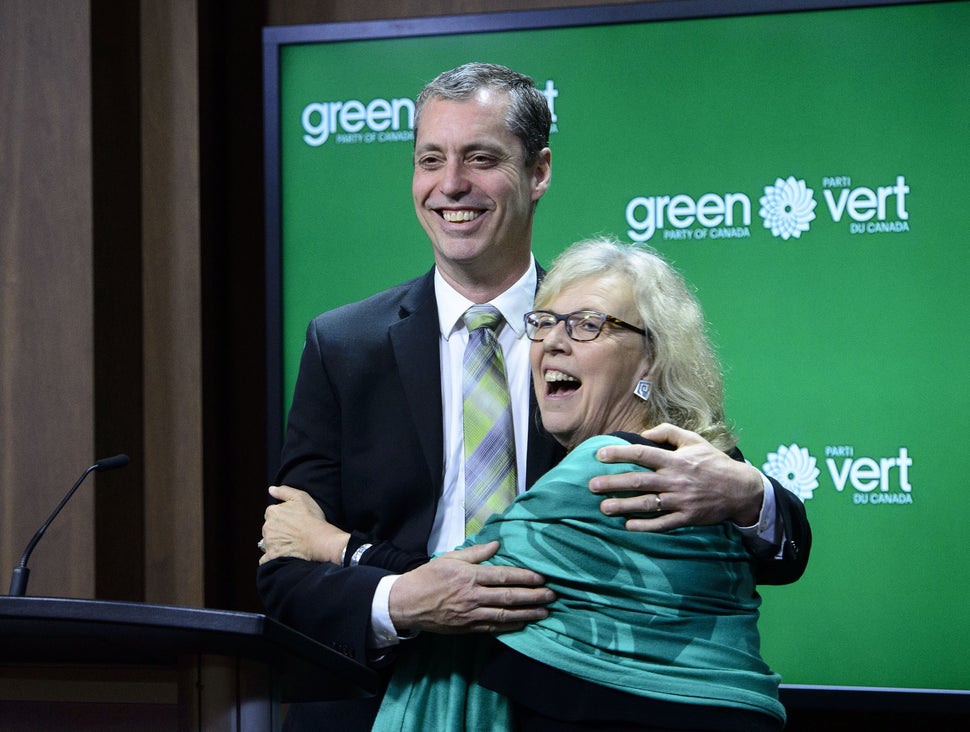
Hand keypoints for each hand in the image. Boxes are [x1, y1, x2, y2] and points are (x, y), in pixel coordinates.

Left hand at [259, 485, 349, 564]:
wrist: (320, 540)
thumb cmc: (312, 519)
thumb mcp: (302, 498)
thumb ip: (284, 491)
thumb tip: (271, 489)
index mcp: (272, 512)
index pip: (272, 512)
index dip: (283, 516)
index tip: (293, 520)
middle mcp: (267, 527)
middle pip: (269, 527)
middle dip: (278, 529)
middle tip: (293, 532)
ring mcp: (269, 543)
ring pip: (268, 541)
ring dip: (276, 542)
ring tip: (291, 543)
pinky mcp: (272, 556)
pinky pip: (266, 558)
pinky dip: (271, 558)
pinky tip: (281, 556)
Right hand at [388, 541, 554, 634]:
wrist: (407, 603)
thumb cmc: (428, 577)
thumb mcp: (450, 558)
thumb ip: (475, 553)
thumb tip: (497, 544)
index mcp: (469, 576)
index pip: (503, 576)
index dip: (525, 577)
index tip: (541, 578)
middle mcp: (473, 596)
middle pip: (509, 597)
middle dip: (533, 596)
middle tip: (552, 595)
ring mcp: (471, 615)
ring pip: (505, 615)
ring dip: (527, 614)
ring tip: (545, 612)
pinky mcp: (467, 628)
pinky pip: (493, 627)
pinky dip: (511, 626)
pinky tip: (523, 624)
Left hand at [589, 423, 763, 530]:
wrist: (740, 489)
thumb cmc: (713, 462)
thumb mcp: (694, 440)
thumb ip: (668, 432)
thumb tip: (643, 433)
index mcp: (675, 460)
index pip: (642, 454)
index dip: (619, 454)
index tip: (600, 455)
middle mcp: (675, 480)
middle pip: (639, 481)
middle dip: (613, 483)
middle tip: (592, 486)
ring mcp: (680, 501)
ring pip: (647, 504)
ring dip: (623, 506)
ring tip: (603, 508)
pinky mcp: (687, 517)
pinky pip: (662, 523)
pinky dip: (645, 526)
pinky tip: (628, 525)